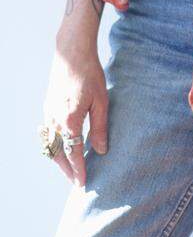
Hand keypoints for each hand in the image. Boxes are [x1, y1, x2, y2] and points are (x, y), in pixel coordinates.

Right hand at [42, 34, 108, 187]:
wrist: (71, 53)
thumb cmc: (90, 75)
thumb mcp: (101, 102)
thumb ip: (100, 128)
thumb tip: (101, 150)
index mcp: (70, 120)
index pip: (73, 153)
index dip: (78, 169)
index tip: (82, 183)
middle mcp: (55, 119)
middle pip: (58, 153)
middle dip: (67, 169)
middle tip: (76, 182)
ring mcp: (48, 113)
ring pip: (50, 144)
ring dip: (59, 159)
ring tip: (69, 170)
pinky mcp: (47, 107)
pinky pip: (47, 133)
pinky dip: (53, 145)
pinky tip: (61, 149)